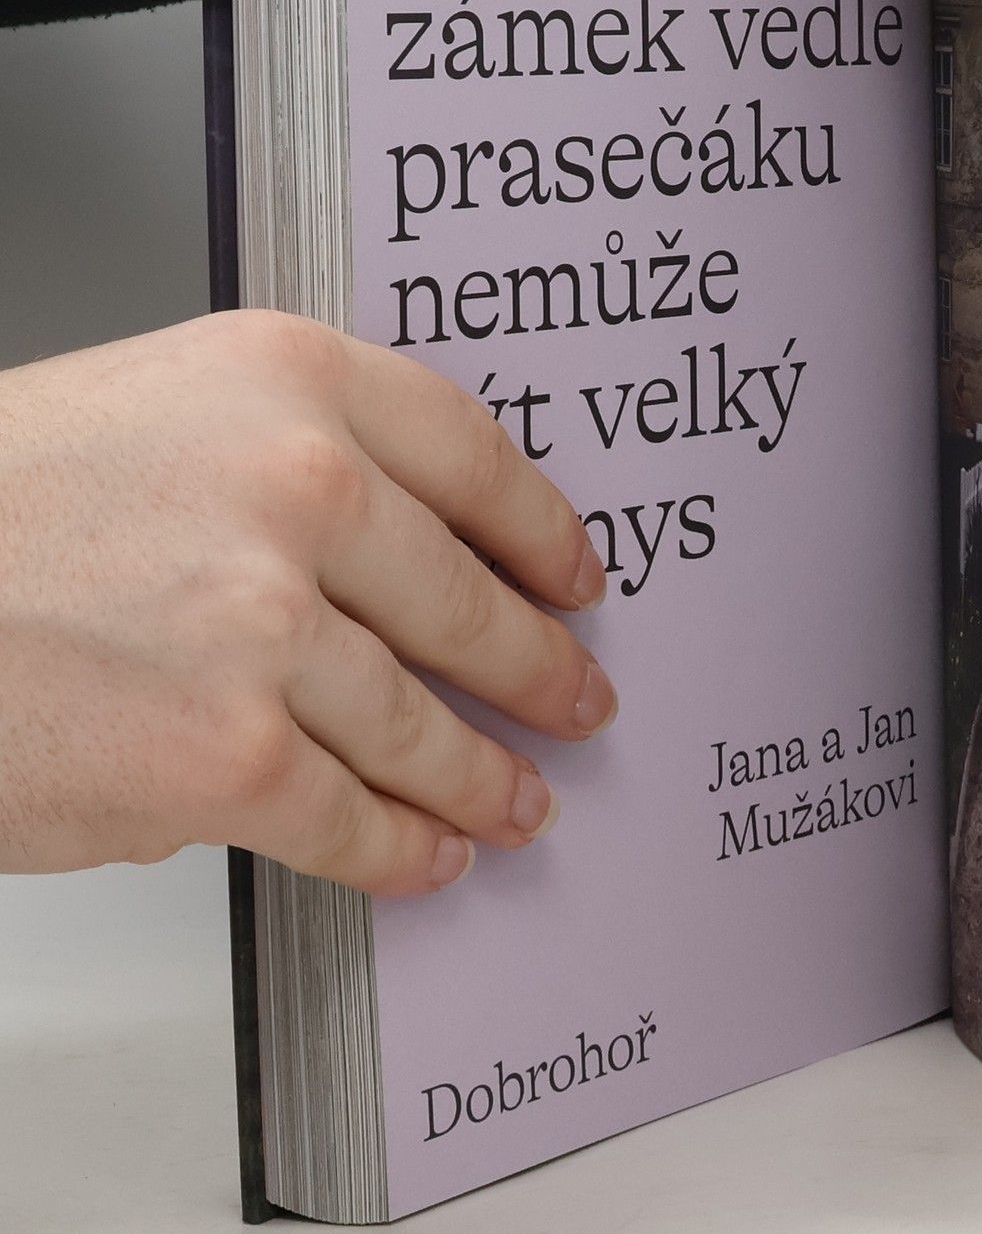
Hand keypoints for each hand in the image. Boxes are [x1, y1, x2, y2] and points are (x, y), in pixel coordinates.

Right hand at [0, 314, 614, 895]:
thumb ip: (288, 457)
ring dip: (485, 775)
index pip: (475, 456)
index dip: (542, 531)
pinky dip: (403, 848)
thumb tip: (408, 559)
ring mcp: (264, 626)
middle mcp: (297, 487)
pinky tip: (429, 853)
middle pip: (469, 599)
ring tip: (518, 797)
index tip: (576, 576)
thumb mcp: (153, 409)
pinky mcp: (223, 758)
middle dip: (538, 667)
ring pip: (422, 723)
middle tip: (576, 696)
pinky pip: (353, 817)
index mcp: (288, 379)